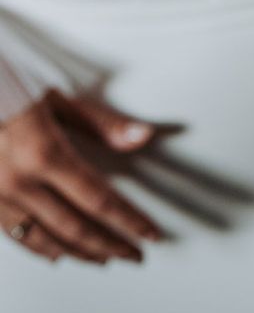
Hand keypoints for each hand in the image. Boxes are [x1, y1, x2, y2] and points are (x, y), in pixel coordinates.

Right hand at [0, 90, 162, 263]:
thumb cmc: (7, 85)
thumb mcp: (57, 98)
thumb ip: (102, 123)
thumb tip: (142, 136)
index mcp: (43, 153)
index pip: (100, 200)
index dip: (129, 221)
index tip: (149, 234)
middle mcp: (18, 180)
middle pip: (75, 227)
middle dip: (110, 245)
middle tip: (134, 254)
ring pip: (44, 238)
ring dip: (79, 252)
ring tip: (104, 258)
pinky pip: (13, 233)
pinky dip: (39, 247)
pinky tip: (56, 253)